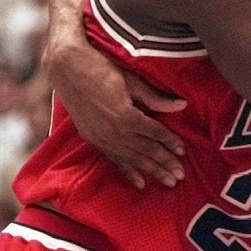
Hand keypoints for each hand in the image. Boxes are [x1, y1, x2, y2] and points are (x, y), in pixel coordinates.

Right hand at [42, 31, 187, 188]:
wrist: (66, 67)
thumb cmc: (101, 68)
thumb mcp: (132, 80)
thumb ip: (155, 98)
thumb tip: (182, 106)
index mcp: (125, 115)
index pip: (154, 133)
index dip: (170, 142)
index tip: (183, 151)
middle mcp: (113, 131)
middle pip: (145, 151)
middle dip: (165, 163)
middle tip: (180, 175)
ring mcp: (101, 137)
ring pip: (132, 159)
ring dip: (151, 171)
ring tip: (168, 182)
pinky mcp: (92, 139)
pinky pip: (114, 160)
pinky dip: (128, 172)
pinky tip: (140, 183)